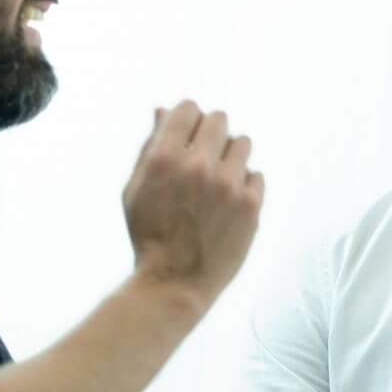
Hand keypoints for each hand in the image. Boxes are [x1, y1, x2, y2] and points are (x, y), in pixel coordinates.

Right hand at [122, 101, 261, 307]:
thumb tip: (162, 110)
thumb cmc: (150, 235)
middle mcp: (197, 166)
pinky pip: (256, 174)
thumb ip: (150, 146)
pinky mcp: (250, 205)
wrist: (174, 283)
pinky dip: (244, 185)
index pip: (189, 108)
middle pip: (219, 120)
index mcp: (164, 158)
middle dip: (211, 135)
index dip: (189, 120)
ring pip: (242, 143)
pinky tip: (228, 204)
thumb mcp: (136, 189)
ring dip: (231, 157)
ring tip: (219, 181)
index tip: (189, 136)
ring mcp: (227, 185)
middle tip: (204, 159)